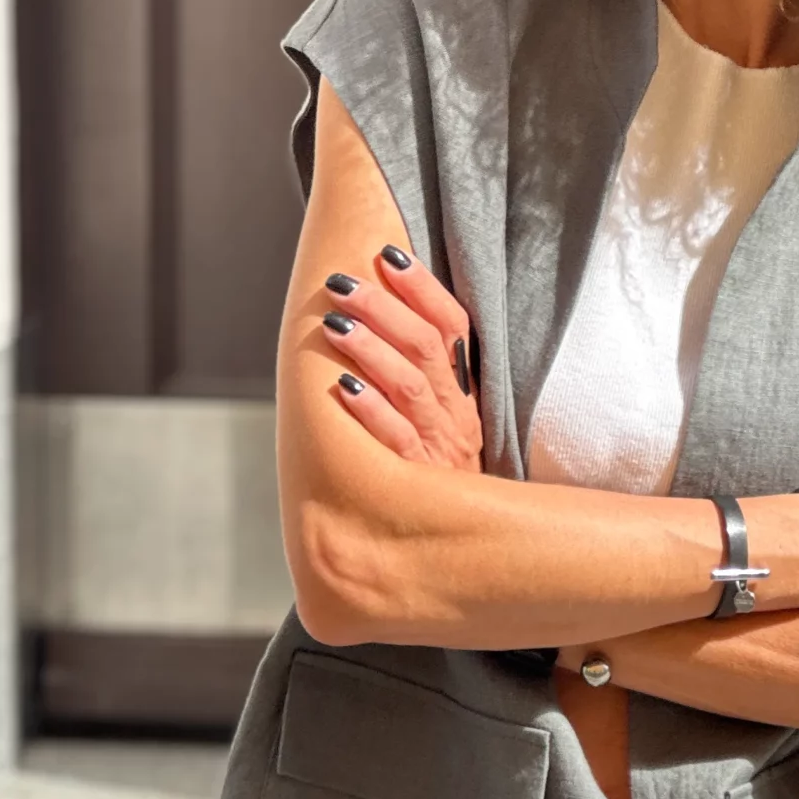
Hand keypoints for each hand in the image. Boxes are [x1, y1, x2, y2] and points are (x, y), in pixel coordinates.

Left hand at [320, 243, 482, 469]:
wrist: (462, 544)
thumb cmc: (436, 469)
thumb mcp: (443, 417)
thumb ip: (421, 370)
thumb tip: (379, 310)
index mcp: (463, 390)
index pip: (453, 326)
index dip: (423, 288)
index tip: (389, 255)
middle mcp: (455, 413)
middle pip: (425, 347)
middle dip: (382, 308)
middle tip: (342, 283)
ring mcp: (439, 446)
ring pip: (411, 386)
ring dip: (371, 351)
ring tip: (335, 323)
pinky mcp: (420, 480)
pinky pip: (397, 440)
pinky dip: (371, 410)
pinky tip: (343, 387)